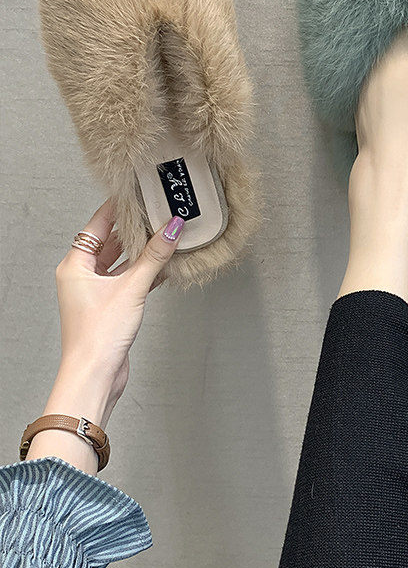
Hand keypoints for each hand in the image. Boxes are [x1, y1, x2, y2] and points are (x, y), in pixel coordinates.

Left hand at [55, 199, 183, 402]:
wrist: (95, 374)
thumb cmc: (97, 336)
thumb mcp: (131, 288)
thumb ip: (154, 256)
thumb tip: (171, 229)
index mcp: (75, 265)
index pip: (98, 224)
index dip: (118, 208)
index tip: (137, 193)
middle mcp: (83, 275)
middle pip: (111, 241)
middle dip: (136, 229)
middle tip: (158, 212)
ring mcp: (96, 290)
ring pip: (123, 260)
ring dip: (143, 251)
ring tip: (166, 236)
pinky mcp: (111, 304)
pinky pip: (130, 278)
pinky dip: (146, 271)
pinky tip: (165, 265)